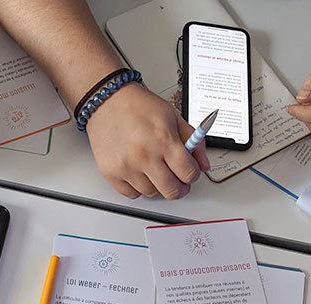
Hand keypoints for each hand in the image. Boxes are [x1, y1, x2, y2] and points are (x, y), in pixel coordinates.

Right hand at [84, 83, 208, 199]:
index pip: (189, 173)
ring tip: (156, 170)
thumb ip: (193, 141)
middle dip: (180, 188)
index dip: (194, 175)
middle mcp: (144, 155)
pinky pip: (132, 194)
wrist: (107, 100)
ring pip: (152, 193)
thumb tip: (203, 165)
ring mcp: (126, 166)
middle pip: (172, 191)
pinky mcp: (111, 172)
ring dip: (158, 186)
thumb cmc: (138, 106)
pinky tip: (140, 173)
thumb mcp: (173, 116)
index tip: (190, 172)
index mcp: (163, 139)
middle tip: (179, 181)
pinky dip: (138, 188)